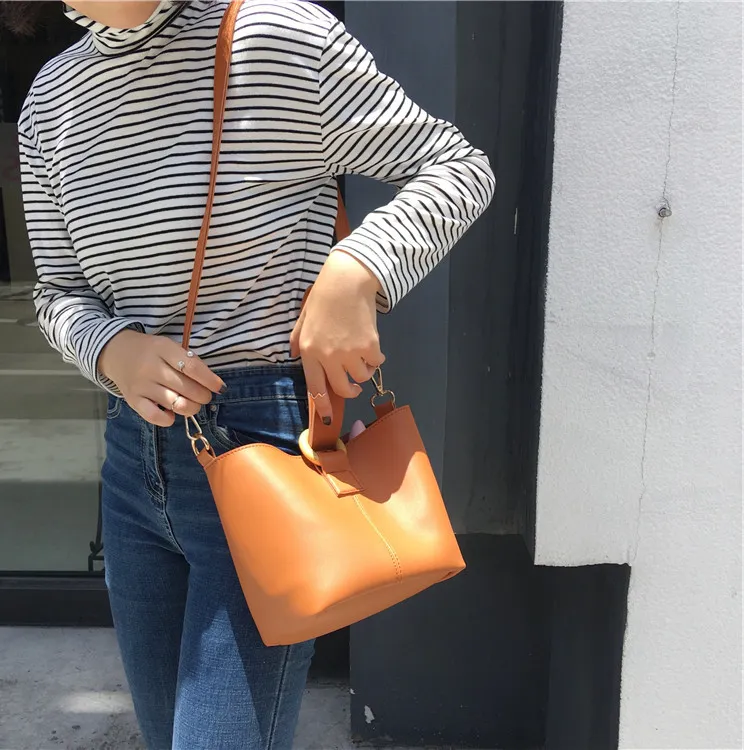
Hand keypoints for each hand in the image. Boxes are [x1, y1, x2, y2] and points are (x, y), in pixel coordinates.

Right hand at [98, 330, 225, 426]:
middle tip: (205, 395)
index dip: (210, 380)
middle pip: (187, 388)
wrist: (117, 352)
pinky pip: (156, 417)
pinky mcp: (133, 401)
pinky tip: (173, 412)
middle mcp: (150, 367)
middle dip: (203, 396)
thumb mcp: (169, 347)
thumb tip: (212, 384)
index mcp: (163, 349)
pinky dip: (169, 419)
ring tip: (192, 403)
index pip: (193, 368)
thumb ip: (189, 362)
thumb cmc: (151, 351)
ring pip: (176, 404)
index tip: (220, 387)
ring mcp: (141, 386)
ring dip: (191, 407)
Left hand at [290, 250, 384, 423]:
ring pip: (362, 376)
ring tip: (362, 357)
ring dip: (364, 371)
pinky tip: (372, 346)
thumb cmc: (323, 296)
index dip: (323, 406)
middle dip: (350, 391)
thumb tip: (293, 355)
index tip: (327, 418)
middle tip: (354, 387)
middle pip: (343, 388)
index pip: (316, 387)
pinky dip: (376, 358)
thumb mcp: (304, 318)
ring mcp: (350, 353)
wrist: (347, 280)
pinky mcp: (369, 346)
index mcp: (310, 351)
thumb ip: (298, 339)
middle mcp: (329, 356)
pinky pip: (376, 363)